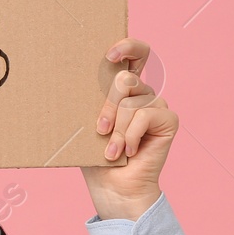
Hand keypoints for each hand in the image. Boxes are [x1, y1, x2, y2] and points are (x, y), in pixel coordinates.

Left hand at [81, 37, 177, 220]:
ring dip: (117, 131)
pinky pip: (144, 116)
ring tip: (112, 151)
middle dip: (108, 107)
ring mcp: (157, 105)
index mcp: (124, 89)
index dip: (127, 46)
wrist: (113, 188)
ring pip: (131, 102)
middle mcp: (143, 93)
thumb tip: (65, 78)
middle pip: (126, 79)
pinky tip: (129, 152)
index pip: (135, 53)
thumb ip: (89, 99)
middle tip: (100, 130)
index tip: (110, 55)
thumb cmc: (96, 157)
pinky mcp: (168, 120)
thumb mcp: (87, 123)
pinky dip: (130, 136)